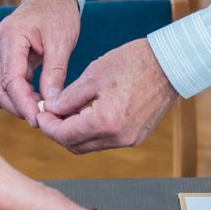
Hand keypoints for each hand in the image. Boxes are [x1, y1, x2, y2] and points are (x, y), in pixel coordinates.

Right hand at [0, 0, 80, 125]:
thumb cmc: (58, 12)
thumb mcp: (62, 41)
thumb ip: (55, 72)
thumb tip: (51, 102)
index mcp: (11, 37)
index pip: (10, 80)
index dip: (23, 104)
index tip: (38, 120)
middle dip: (18, 107)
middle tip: (42, 118)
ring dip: (17, 102)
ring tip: (41, 109)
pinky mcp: (3, 55)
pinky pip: (4, 80)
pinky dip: (18, 93)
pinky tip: (37, 98)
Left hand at [37, 39, 176, 154]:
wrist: (170, 64)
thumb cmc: (133, 62)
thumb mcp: (93, 74)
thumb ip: (68, 98)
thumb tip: (49, 110)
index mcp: (105, 121)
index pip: (64, 135)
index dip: (47, 125)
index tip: (40, 113)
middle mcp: (118, 137)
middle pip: (75, 146)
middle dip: (58, 132)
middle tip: (48, 115)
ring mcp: (129, 140)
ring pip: (90, 146)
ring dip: (74, 133)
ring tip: (65, 112)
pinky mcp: (136, 137)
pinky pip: (105, 141)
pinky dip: (91, 132)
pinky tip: (86, 114)